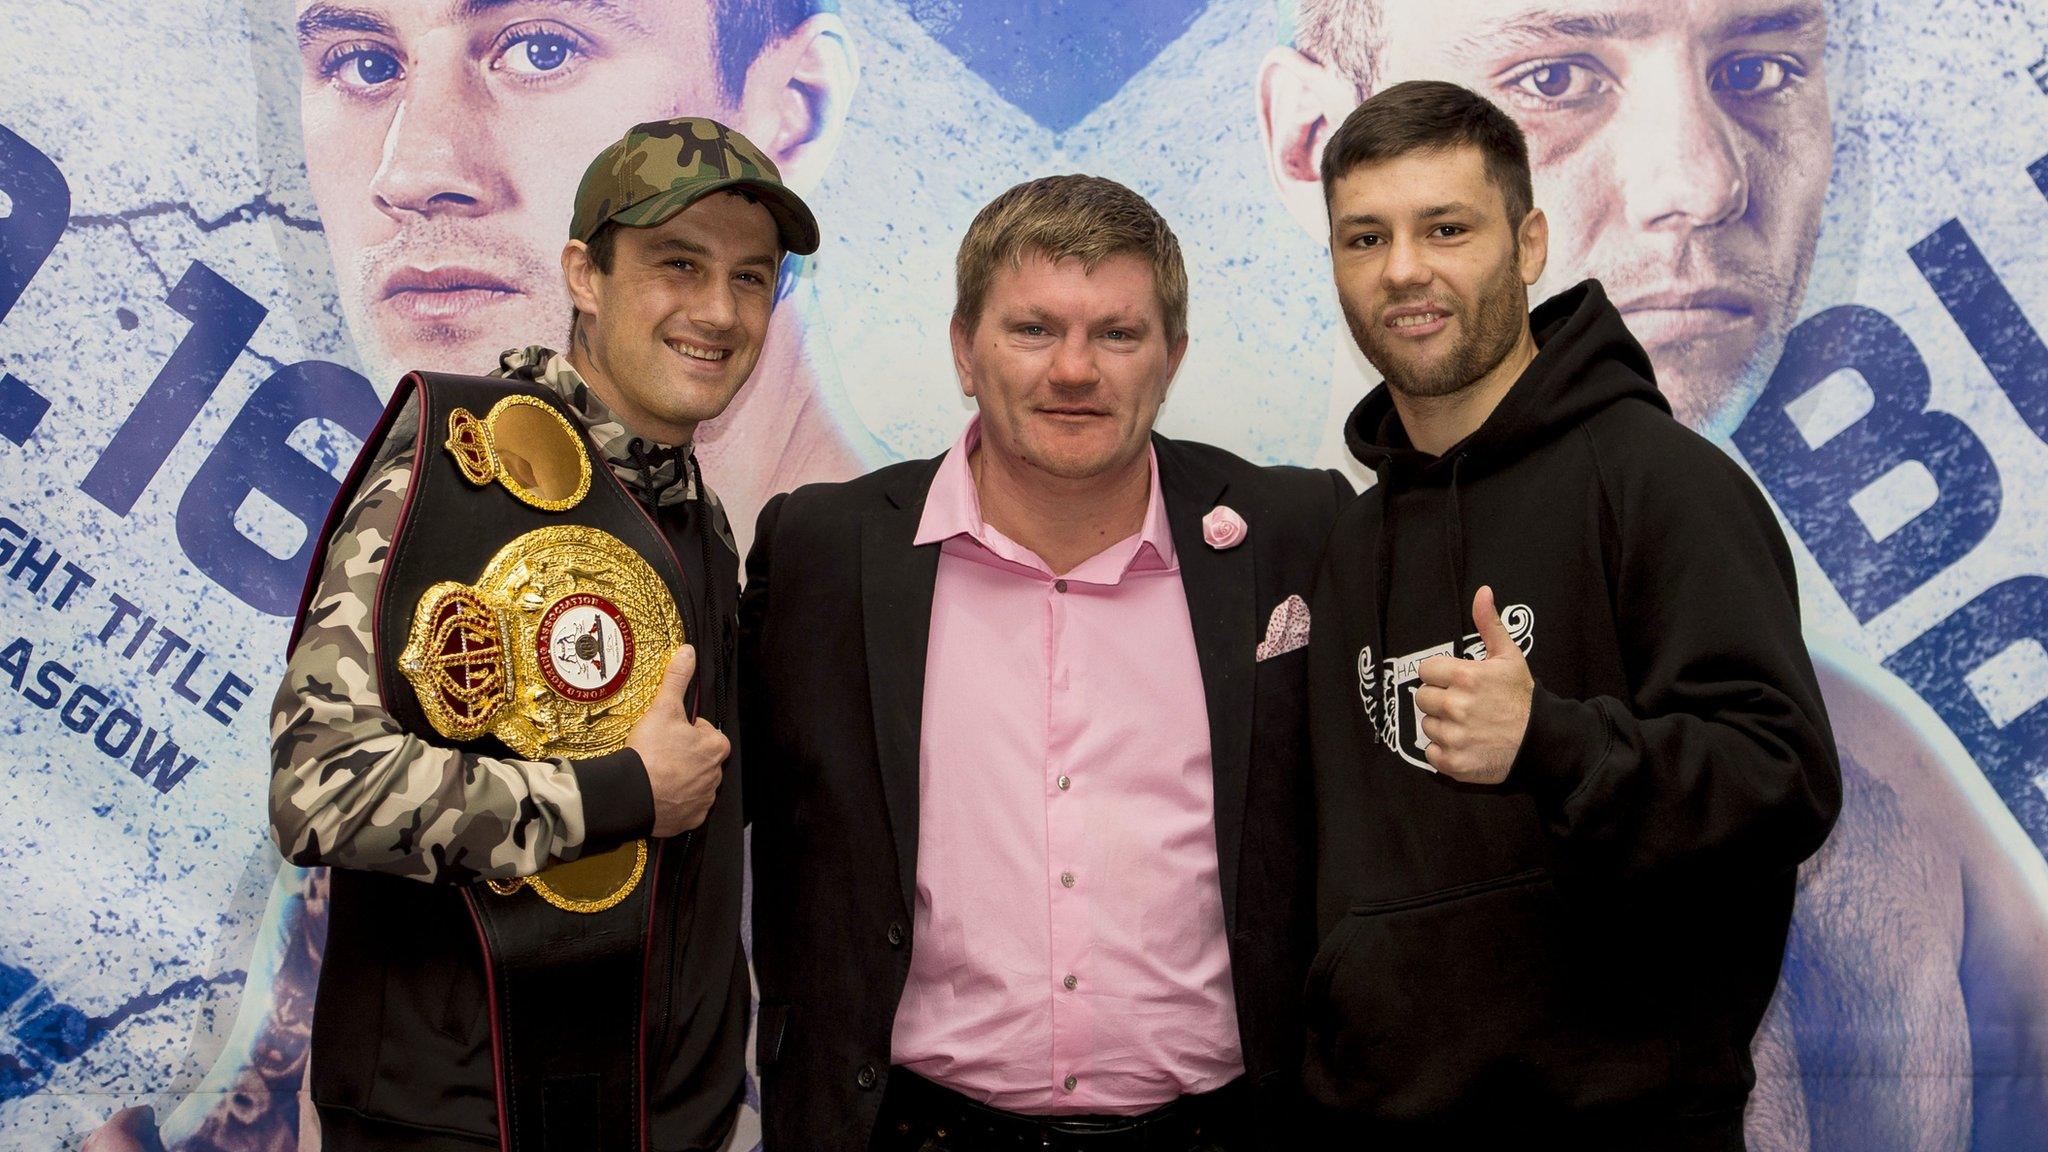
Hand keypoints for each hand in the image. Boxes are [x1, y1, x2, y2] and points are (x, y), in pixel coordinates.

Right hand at [628, 645, 729, 836]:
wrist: (633, 794)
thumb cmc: (651, 751)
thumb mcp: (663, 707)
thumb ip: (677, 678)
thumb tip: (689, 651)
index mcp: (716, 747)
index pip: (706, 732)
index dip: (686, 730)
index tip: (669, 733)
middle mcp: (716, 775)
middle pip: (700, 758)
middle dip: (684, 755)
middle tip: (660, 753)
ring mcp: (704, 799)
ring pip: (694, 782)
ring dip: (679, 778)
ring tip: (656, 773)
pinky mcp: (691, 819)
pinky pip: (685, 807)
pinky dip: (674, 801)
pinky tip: (657, 793)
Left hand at [1413, 586, 1532, 784]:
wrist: (1542, 741)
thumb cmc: (1522, 697)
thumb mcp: (1509, 656)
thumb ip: (1489, 623)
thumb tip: (1482, 591)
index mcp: (1465, 677)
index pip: (1426, 671)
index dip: (1440, 676)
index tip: (1455, 682)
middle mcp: (1456, 706)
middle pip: (1422, 698)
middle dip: (1439, 699)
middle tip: (1462, 704)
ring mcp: (1454, 736)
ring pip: (1427, 725)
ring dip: (1442, 725)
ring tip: (1467, 725)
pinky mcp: (1454, 763)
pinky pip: (1431, 753)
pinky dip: (1444, 751)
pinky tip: (1465, 743)